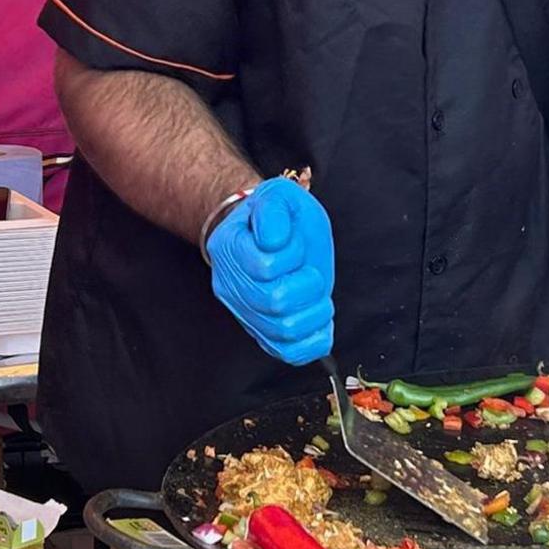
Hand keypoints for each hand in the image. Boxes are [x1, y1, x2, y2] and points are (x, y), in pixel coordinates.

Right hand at [205, 177, 334, 364]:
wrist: (271, 235)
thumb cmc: (278, 218)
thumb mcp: (279, 196)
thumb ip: (274, 210)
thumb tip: (274, 240)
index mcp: (229, 248)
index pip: (266, 266)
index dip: (292, 254)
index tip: (295, 243)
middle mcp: (230, 286)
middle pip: (274, 301)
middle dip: (307, 284)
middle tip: (309, 270)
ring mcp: (245, 313)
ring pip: (284, 331)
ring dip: (314, 311)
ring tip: (316, 292)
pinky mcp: (264, 333)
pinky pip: (289, 352)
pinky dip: (313, 340)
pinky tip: (319, 319)